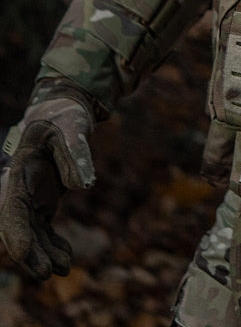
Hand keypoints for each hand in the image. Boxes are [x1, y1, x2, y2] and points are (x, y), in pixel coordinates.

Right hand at [0, 90, 96, 279]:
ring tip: (63, 269)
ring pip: (31, 233)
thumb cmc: (66, 117)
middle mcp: (21, 189)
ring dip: (43, 253)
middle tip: (48, 274)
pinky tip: (65, 258)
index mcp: (20, 172)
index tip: (24, 254)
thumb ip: (77, 153)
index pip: (12, 210)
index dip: (16, 234)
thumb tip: (84, 186)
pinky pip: (44, 229)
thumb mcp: (73, 128)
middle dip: (29, 253)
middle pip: (19, 228)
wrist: (64, 112)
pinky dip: (52, 244)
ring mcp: (31, 197)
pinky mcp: (43, 201)